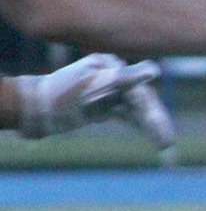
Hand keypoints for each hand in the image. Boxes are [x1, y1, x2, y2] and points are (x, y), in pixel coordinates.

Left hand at [14, 54, 174, 150]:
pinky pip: (128, 114)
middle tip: (167, 142)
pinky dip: (140, 123)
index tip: (164, 132)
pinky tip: (155, 135)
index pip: (138, 89)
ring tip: (166, 144)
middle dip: (155, 120)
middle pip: (141, 100)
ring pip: (137, 109)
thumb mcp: (89, 84)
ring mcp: (109, 91)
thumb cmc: (58, 95)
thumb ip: (122, 77)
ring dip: (151, 125)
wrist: (33, 107)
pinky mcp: (104, 105)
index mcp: (109, 67)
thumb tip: (155, 69)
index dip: (152, 110)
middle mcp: (112, 76)